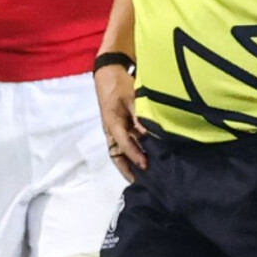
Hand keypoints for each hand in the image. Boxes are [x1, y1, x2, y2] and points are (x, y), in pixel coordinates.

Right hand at [95, 63, 146, 179]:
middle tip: (139, 182)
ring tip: (142, 176)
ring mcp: (114, 129)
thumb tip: (147, 133)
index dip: (135, 156)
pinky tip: (143, 159)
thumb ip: (139, 115)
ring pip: (120, 151)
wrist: (109, 75)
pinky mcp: (119, 127)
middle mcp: (111, 129)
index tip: (146, 166)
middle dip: (126, 169)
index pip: (123, 144)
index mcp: (112, 122)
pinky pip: (124, 144)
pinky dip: (132, 153)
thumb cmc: (120, 85)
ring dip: (129, 163)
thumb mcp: (131, 97)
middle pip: (117, 154)